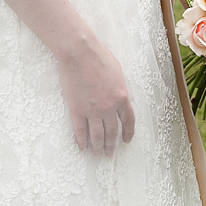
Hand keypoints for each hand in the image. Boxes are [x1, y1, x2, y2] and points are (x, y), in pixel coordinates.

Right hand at [57, 34, 134, 156]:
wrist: (80, 52)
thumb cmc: (99, 56)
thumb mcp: (118, 72)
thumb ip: (121, 88)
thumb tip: (120, 98)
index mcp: (122, 97)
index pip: (128, 121)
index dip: (128, 132)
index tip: (126, 140)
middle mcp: (109, 108)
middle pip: (112, 132)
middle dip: (111, 145)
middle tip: (109, 153)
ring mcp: (92, 111)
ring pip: (97, 135)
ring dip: (98, 146)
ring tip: (97, 153)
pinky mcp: (77, 110)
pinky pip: (80, 130)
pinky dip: (82, 140)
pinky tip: (83, 146)